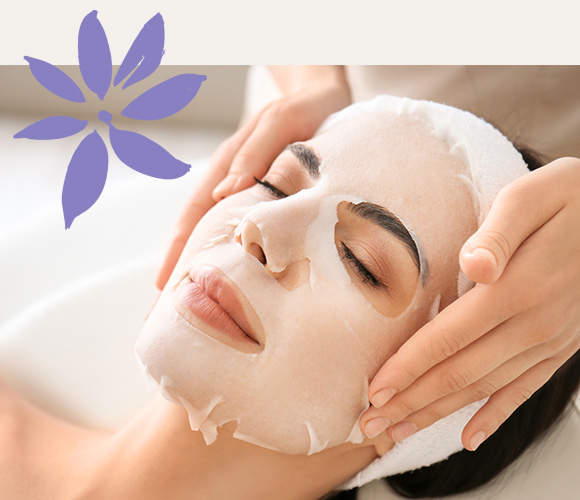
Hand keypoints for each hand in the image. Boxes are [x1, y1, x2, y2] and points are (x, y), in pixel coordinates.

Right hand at [155, 66, 350, 289]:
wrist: (321, 96)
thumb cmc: (302, 109)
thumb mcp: (279, 125)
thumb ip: (253, 155)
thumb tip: (224, 194)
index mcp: (228, 170)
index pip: (195, 217)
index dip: (177, 251)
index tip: (162, 287)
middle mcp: (230, 185)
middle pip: (198, 233)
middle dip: (180, 271)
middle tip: (162, 314)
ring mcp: (246, 194)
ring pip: (217, 237)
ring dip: (201, 269)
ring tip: (190, 308)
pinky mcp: (266, 200)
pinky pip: (242, 233)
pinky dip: (231, 258)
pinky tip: (233, 281)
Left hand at [360, 157, 579, 451]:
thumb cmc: (571, 198)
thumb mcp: (532, 198)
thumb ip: (499, 233)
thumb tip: (475, 266)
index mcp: (515, 289)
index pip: (447, 340)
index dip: (407, 369)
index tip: (374, 393)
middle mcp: (533, 325)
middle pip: (458, 374)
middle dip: (410, 403)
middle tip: (371, 426)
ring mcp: (550, 340)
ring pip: (484, 389)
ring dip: (438, 414)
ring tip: (400, 433)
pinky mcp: (562, 345)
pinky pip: (524, 389)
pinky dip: (494, 416)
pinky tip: (471, 437)